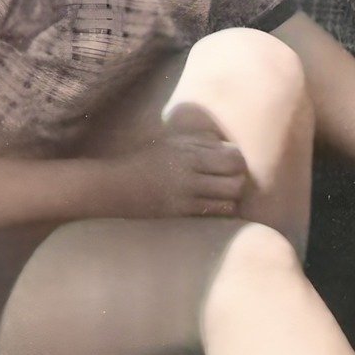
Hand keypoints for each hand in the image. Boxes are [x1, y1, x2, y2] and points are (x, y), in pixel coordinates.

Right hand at [108, 130, 252, 218]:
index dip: (239, 162)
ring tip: (225, 195)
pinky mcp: (179, 211)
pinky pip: (213, 212)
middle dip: (239, 181)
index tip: (234, 164)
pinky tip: (214, 206)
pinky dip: (220, 210)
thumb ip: (201, 142)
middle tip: (233, 181)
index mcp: (189, 151)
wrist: (115, 186)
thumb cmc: (145, 160)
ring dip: (232, 197)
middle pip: (235, 179)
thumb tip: (230, 145)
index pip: (233, 157)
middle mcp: (189, 171)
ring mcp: (184, 193)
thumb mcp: (172, 142)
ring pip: (228, 199)